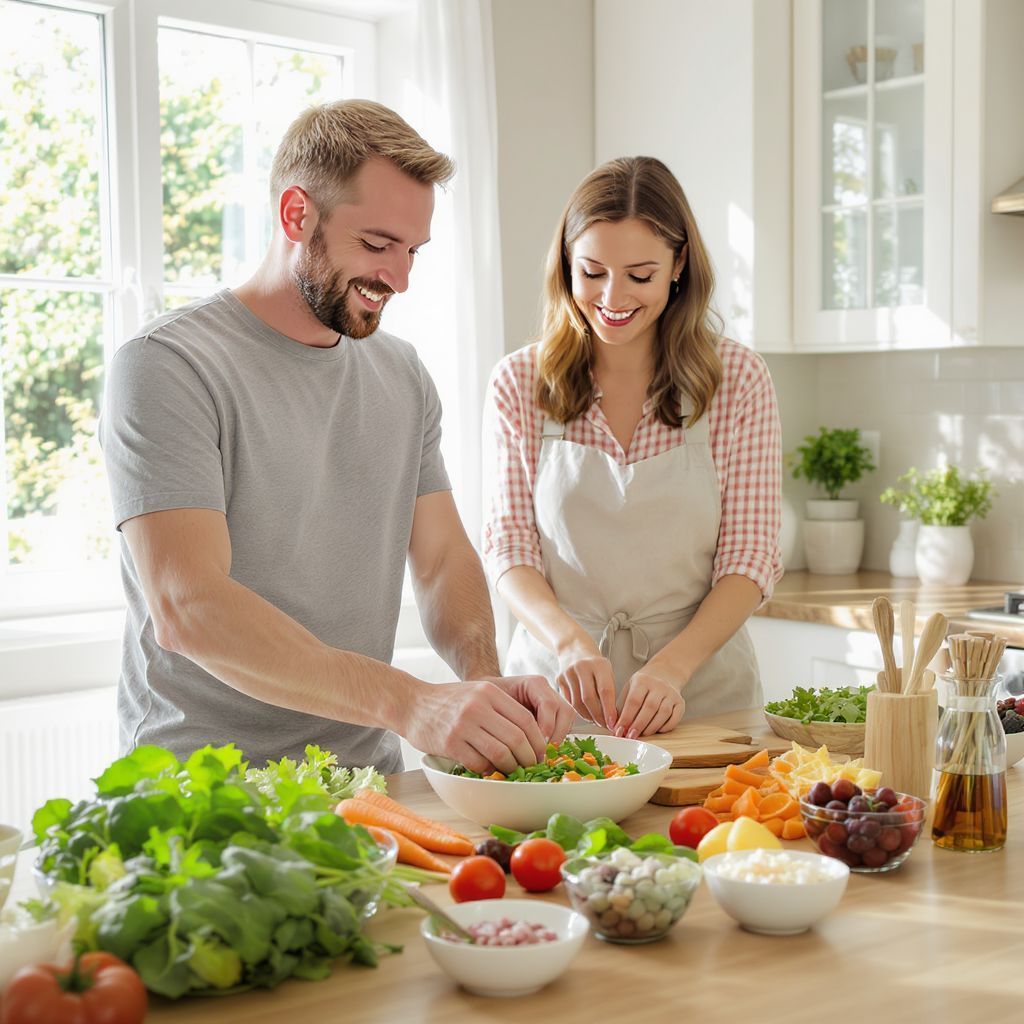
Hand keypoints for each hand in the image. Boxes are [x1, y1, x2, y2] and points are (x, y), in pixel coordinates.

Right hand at [402, 679, 552, 774]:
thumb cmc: (448, 701)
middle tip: (531, 767)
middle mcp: (478, 706)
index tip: (540, 753)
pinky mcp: (450, 744)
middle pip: (517, 738)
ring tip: (512, 772)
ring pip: (501, 753)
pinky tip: (489, 771)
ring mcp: (463, 725)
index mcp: (489, 692)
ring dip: (511, 768)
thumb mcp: (476, 692)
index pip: (526, 720)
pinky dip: (489, 771)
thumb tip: (530, 738)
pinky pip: (479, 764)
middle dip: (529, 758)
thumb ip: (500, 709)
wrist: (411, 703)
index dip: (538, 741)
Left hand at [485, 674, 575, 746]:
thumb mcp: (493, 706)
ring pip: (568, 719)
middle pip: (565, 711)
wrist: (486, 695)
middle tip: (544, 753)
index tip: (539, 744)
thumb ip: (506, 719)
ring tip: (543, 753)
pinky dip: (557, 738)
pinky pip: (565, 725)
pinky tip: (542, 749)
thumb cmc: (488, 699)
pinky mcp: (555, 712)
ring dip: (559, 738)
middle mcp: (547, 690)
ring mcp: (553, 700)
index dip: (547, 725)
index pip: (549, 704)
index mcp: (534, 683)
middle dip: (557, 735)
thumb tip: (519, 742)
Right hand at [555, 639, 617, 729]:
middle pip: (589, 699)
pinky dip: (578, 710)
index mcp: (599, 664)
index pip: (605, 691)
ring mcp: (568, 673)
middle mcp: (582, 667)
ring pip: (577, 703)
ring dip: (588, 716)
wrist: (573, 647)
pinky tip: (585, 713)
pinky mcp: (559, 679)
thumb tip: (612, 717)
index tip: (613, 723)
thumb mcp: (607, 671)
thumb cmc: (594, 662)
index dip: (609, 710)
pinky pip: (569, 701)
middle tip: (605, 725)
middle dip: (598, 717)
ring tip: (596, 720)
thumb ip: (609, 690)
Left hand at [614, 665, 685, 737]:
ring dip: (651, 727)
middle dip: (639, 724)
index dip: (626, 718)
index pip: (634, 700)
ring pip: (663, 712)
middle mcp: (658, 685)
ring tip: (642, 735)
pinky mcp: (681, 702)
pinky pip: (675, 717)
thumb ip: (622, 707)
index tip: (620, 730)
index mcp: (642, 680)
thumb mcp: (629, 689)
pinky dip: (666, 727)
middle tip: (630, 736)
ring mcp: (671, 693)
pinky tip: (657, 730)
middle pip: (649, 707)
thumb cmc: (642, 686)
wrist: (664, 673)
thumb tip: (615, 728)